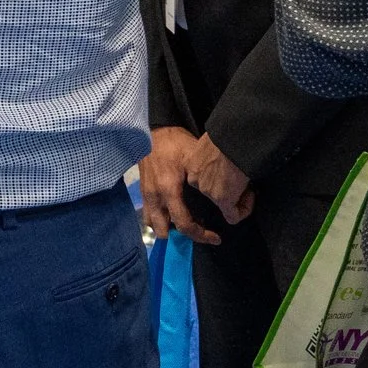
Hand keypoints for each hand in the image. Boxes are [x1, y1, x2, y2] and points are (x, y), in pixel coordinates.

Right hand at [139, 126, 220, 245]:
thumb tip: (225, 195)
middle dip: (180, 235)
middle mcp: (154, 197)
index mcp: (168, 190)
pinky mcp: (143, 191)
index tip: (215, 238)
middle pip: (162, 231)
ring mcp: (146, 195)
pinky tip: (173, 210)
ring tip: (184, 220)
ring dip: (167, 226)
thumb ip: (205, 179)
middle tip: (197, 228)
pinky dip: (160, 218)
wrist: (153, 130)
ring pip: (152, 224)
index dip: (201, 235)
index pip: (184, 224)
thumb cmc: (175, 142)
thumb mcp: (194, 157)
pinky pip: (148, 213)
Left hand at [184, 136, 255, 225]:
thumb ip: (214, 156)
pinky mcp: (222, 199)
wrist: (236, 137)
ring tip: (249, 184)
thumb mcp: (214, 143)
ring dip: (238, 197)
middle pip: (212, 192)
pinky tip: (252, 197)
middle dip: (229, 189)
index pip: (202, 179)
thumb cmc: (229, 134)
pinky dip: (244, 210)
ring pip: (223, 204)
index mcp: (191, 163)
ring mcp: (208, 190)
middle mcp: (195, 179)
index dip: (220, 178)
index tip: (232, 171)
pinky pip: (232, 215)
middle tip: (242, 179)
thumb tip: (225, 160)